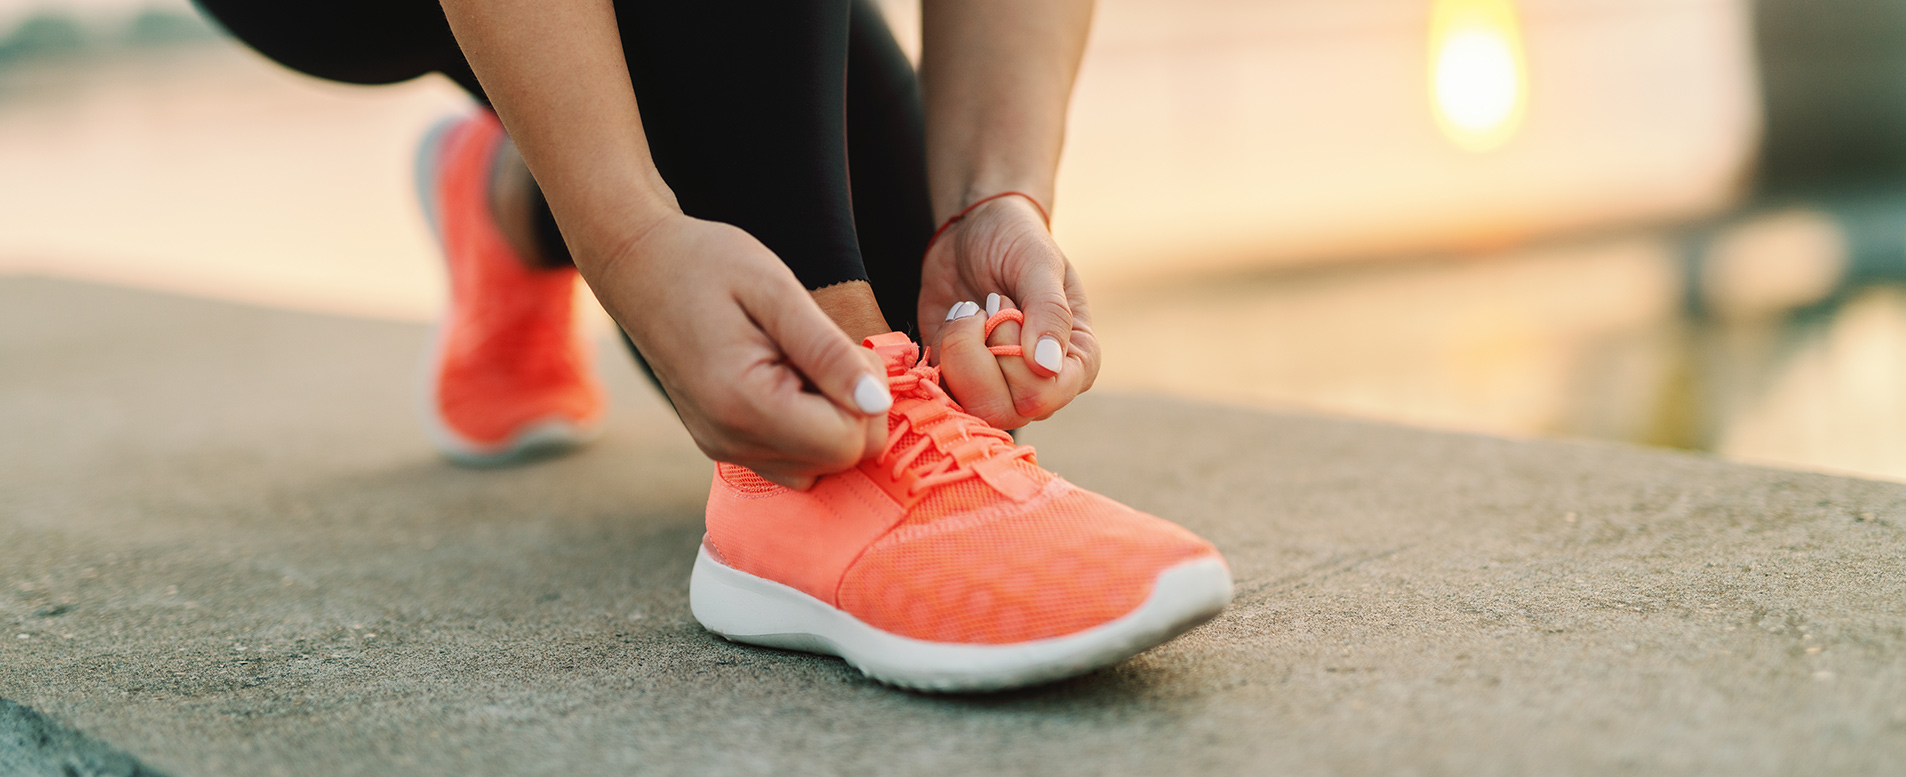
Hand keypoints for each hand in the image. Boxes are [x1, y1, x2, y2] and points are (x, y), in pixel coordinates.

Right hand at [590, 214, 890, 487]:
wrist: (639, 267)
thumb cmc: (706, 263)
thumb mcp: (776, 290)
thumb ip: (829, 351)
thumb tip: (878, 400)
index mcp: (743, 405)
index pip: (846, 442)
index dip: (866, 396)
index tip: (842, 347)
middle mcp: (731, 441)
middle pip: (840, 460)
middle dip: (854, 407)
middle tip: (826, 350)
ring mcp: (725, 448)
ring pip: (820, 465)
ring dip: (832, 417)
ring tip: (803, 361)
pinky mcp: (724, 445)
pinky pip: (793, 460)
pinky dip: (808, 427)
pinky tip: (791, 380)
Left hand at [918, 196, 1099, 429]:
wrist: (975, 230)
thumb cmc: (1017, 241)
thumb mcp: (1039, 263)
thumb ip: (1049, 310)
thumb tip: (1047, 366)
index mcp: (1076, 363)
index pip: (1042, 396)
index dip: (1012, 356)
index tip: (1005, 306)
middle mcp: (1041, 386)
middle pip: (1001, 410)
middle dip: (977, 353)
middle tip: (982, 308)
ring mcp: (998, 389)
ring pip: (965, 407)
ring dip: (955, 350)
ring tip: (967, 312)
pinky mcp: (959, 382)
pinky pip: (938, 391)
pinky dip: (937, 353)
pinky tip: (954, 321)